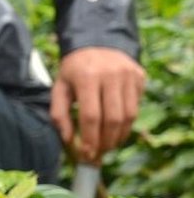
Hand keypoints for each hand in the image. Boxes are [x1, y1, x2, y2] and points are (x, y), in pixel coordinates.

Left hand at [50, 47, 145, 162]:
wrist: (96, 43)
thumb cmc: (74, 71)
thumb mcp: (59, 88)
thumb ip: (59, 114)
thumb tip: (68, 141)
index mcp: (87, 76)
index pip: (91, 115)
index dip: (90, 138)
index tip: (87, 154)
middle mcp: (111, 74)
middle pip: (113, 118)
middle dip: (106, 141)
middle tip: (99, 154)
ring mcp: (129, 75)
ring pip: (129, 115)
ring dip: (119, 136)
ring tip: (108, 146)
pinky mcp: (140, 77)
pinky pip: (136, 106)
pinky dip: (127, 122)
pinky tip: (116, 128)